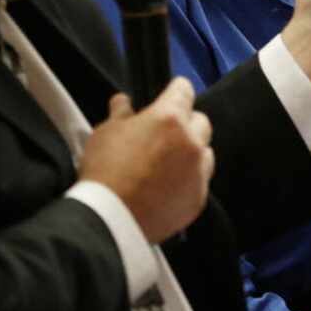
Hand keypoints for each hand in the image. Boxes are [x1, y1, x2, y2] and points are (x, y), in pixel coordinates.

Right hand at [79, 78, 214, 244]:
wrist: (111, 220)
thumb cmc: (105, 171)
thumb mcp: (105, 134)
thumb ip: (120, 114)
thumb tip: (124, 101)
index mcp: (169, 118)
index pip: (184, 90)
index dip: (175, 91)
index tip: (169, 96)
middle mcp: (191, 142)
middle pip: (201, 121)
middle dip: (186, 123)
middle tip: (164, 134)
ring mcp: (198, 172)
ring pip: (205, 152)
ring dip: (191, 152)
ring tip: (168, 163)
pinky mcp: (199, 198)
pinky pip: (200, 181)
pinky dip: (188, 180)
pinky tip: (168, 187)